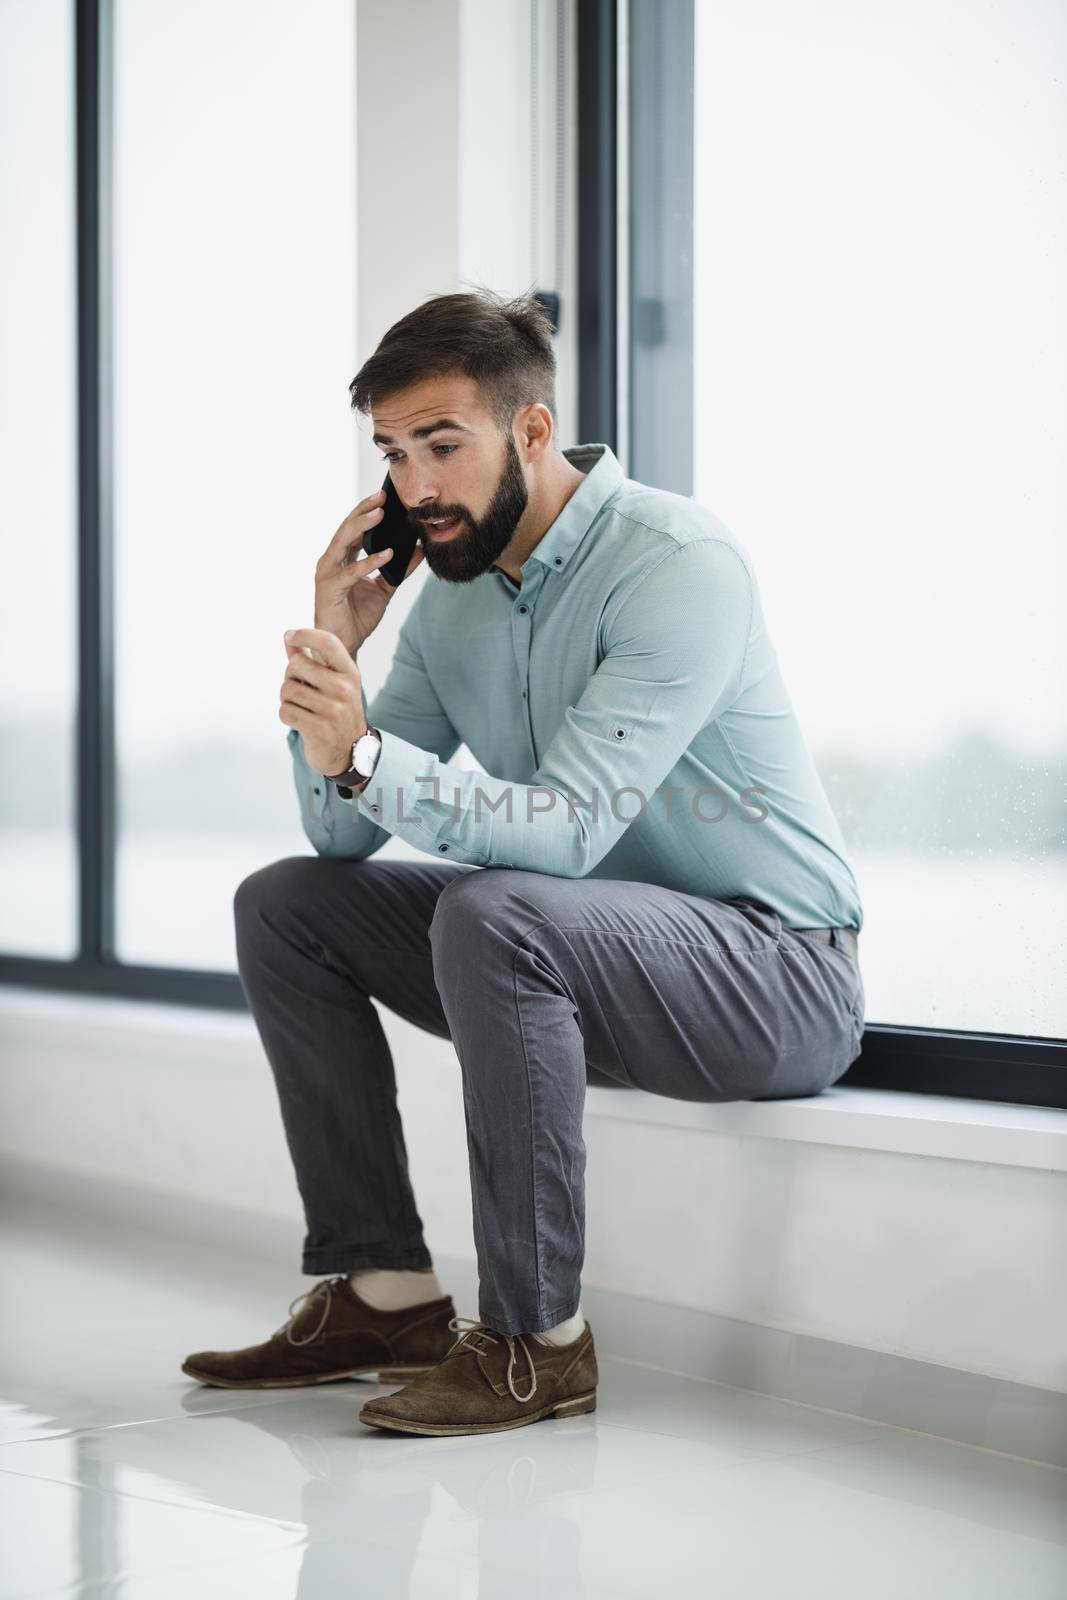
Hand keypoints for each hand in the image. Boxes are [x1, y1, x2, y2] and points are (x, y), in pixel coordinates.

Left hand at [279, 627, 366, 775]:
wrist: (349, 752)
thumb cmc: (335, 711)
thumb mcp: (331, 683)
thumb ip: (309, 659)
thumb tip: (287, 636)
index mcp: (350, 673)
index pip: (328, 642)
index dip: (305, 634)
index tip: (290, 636)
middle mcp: (345, 689)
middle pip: (297, 664)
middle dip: (289, 676)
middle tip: (299, 690)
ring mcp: (334, 711)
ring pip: (287, 689)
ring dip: (287, 699)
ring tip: (300, 707)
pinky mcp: (320, 730)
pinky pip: (285, 711)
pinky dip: (286, 715)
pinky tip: (299, 721)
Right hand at [314, 489, 424, 657]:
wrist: (344, 646)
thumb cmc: (358, 617)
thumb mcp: (385, 589)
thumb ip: (399, 570)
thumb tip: (420, 551)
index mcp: (342, 559)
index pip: (353, 528)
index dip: (367, 511)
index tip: (384, 496)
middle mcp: (331, 562)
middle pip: (346, 529)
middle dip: (364, 511)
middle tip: (381, 496)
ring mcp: (326, 574)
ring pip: (342, 543)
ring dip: (361, 527)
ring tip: (380, 514)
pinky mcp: (328, 590)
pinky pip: (351, 572)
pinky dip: (368, 562)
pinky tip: (387, 554)